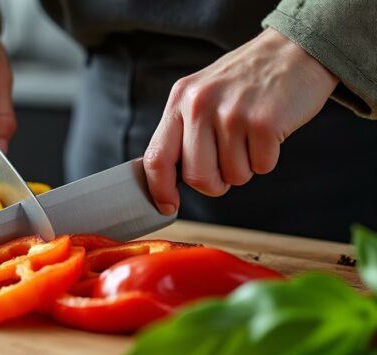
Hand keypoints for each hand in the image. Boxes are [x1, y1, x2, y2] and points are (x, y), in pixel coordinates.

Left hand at [143, 28, 338, 214]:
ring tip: (251, 135)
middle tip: (227, 165)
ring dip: (245, 167)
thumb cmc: (245, 82)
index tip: (167, 206)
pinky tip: (269, 131)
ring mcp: (232, 113)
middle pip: (196, 177)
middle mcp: (200, 105)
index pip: (156, 158)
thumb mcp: (201, 94)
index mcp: (179, 100)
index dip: (159, 190)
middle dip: (214, 184)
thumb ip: (182, 131)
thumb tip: (164, 179)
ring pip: (233, 176)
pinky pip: (261, 167)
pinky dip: (267, 158)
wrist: (294, 51)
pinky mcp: (264, 121)